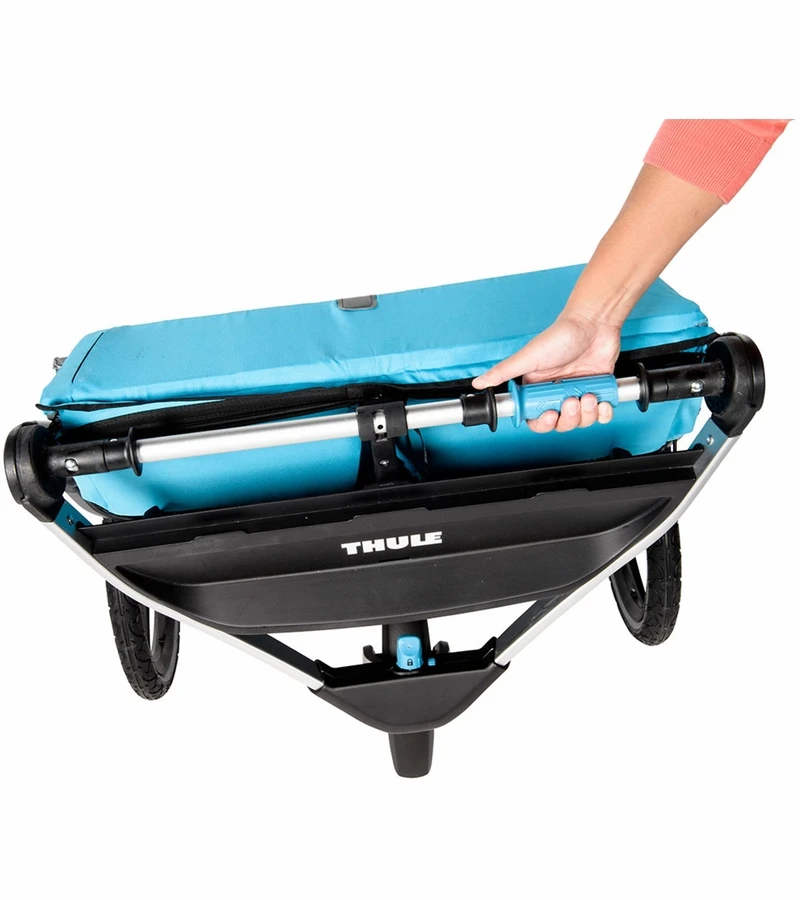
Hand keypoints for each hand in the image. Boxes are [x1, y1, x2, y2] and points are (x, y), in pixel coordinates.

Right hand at [472, 312, 620, 431]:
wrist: (594, 323)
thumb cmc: (562, 335)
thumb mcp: (528, 356)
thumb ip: (503, 372)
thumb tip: (479, 382)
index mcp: (537, 388)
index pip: (536, 417)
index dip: (543, 422)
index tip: (549, 414)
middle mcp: (557, 393)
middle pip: (560, 424)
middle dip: (568, 417)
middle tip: (571, 400)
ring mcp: (578, 393)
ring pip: (581, 421)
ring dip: (586, 413)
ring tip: (587, 394)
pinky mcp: (598, 391)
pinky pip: (601, 415)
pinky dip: (603, 413)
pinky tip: (600, 400)